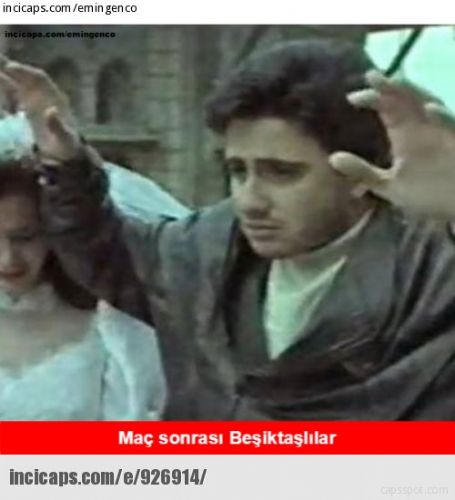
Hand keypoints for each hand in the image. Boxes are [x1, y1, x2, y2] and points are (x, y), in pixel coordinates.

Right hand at [0, 55, 81, 160]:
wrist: (65, 153)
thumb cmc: (68, 145)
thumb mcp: (65, 138)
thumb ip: (58, 126)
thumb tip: (50, 111)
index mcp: (54, 97)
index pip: (39, 79)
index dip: (25, 71)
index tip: (10, 67)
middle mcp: (42, 96)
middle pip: (23, 77)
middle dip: (8, 67)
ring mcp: (32, 102)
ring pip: (14, 85)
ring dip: (1, 77)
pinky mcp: (24, 111)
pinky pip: (10, 97)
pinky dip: (1, 92)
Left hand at [329, 70, 454, 219]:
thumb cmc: (426, 193)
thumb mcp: (389, 185)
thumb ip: (363, 172)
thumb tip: (332, 158)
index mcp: (405, 134)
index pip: (388, 108)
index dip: (373, 98)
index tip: (352, 97)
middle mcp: (423, 128)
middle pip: (407, 100)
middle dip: (391, 87)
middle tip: (371, 76)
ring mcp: (442, 133)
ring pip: (430, 105)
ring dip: (415, 94)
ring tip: (396, 83)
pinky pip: (452, 127)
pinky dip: (443, 118)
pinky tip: (430, 109)